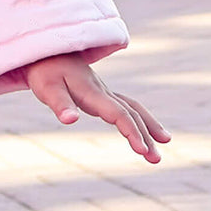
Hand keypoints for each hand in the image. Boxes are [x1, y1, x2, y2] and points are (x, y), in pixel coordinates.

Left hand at [24, 53, 170, 163]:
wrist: (47, 51)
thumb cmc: (45, 72)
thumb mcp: (47, 88)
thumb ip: (60, 104)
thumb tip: (70, 121)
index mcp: (92, 92)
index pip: (118, 113)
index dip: (131, 130)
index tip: (142, 149)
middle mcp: (103, 92)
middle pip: (130, 113)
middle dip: (145, 135)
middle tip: (156, 160)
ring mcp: (104, 92)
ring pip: (132, 108)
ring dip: (148, 125)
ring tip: (165, 142)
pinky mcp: (101, 93)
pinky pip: (126, 106)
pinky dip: (139, 117)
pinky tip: (146, 129)